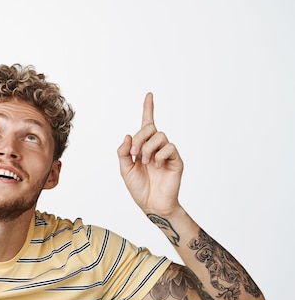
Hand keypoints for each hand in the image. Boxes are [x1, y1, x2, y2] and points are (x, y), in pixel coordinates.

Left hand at [117, 92, 183, 215]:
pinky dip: (159, 155)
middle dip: (140, 138)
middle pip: (150, 129)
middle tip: (134, 153)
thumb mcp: (125, 169)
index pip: (147, 123)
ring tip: (145, 163)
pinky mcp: (176, 160)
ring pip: (160, 136)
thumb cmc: (139, 187)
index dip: (148, 109)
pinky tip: (156, 166)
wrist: (152, 204)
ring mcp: (167, 153)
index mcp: (143, 147)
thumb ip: (123, 152)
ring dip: (148, 148)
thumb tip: (127, 136)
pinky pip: (170, 147)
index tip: (149, 94)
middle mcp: (156, 147)